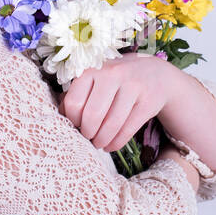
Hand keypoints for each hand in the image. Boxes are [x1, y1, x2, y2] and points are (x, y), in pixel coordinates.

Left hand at [58, 53, 178, 152]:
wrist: (154, 74)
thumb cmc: (116, 80)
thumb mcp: (95, 79)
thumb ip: (76, 93)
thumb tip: (61, 115)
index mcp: (93, 69)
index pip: (74, 103)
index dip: (72, 120)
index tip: (76, 126)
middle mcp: (113, 74)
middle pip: (93, 115)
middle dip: (87, 133)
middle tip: (88, 137)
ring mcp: (133, 87)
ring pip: (112, 125)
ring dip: (102, 141)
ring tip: (99, 144)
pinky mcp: (148, 101)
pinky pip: (128, 129)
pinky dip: (116, 143)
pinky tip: (111, 146)